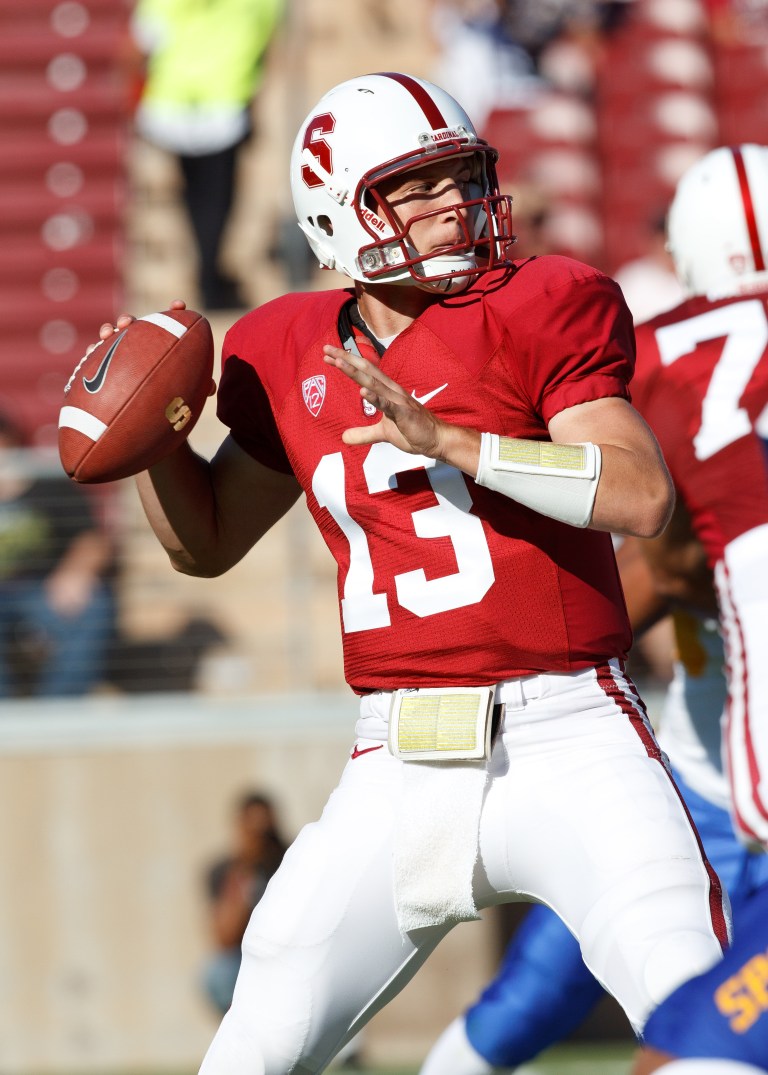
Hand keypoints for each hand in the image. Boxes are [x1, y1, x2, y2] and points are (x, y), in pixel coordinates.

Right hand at [91, 300, 214, 395]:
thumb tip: (210, 387)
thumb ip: (198, 388)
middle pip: (134, 329)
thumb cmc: (169, 406)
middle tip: (129, 322)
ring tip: (109, 333)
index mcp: (162, 349)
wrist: (146, 425)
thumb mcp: (184, 397)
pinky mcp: (104, 369)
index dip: (174, 312)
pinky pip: (96, 356)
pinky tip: (94, 349)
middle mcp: (140, 349)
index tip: (179, 305)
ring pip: (113, 339)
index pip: (169, 326)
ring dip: (110, 331)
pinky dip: (95, 350)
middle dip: (130, 320)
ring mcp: (121, 357)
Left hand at [323, 344, 446, 457]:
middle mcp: (391, 390)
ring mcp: (398, 400)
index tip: (328, 355)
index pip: (363, 372)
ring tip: (339, 362)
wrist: (436, 440)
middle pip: (365, 370)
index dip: (346, 362)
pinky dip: (375, 397)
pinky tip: (363, 391)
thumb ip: (363, 433)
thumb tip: (344, 437)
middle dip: (346, 358)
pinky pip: (388, 404)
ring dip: (355, 372)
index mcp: (386, 390)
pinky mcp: (404, 413)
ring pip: (374, 383)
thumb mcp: (383, 433)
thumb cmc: (413, 431)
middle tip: (326, 348)